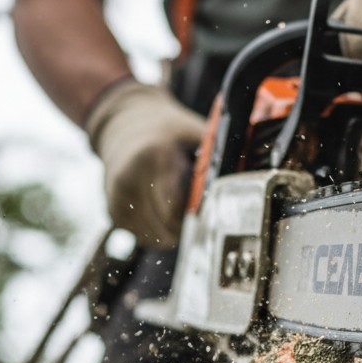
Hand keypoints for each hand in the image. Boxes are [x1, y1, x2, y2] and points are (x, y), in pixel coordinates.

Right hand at [84, 80, 206, 246]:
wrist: (123, 124)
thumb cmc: (168, 130)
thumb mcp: (196, 132)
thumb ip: (218, 156)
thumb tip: (248, 179)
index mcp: (153, 158)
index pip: (178, 208)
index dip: (201, 216)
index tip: (217, 211)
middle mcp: (129, 180)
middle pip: (168, 228)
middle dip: (191, 226)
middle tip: (207, 212)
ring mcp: (117, 199)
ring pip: (158, 238)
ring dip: (177, 231)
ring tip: (185, 206)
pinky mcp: (113, 213)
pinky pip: (146, 237)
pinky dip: (162, 231)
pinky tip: (167, 209)